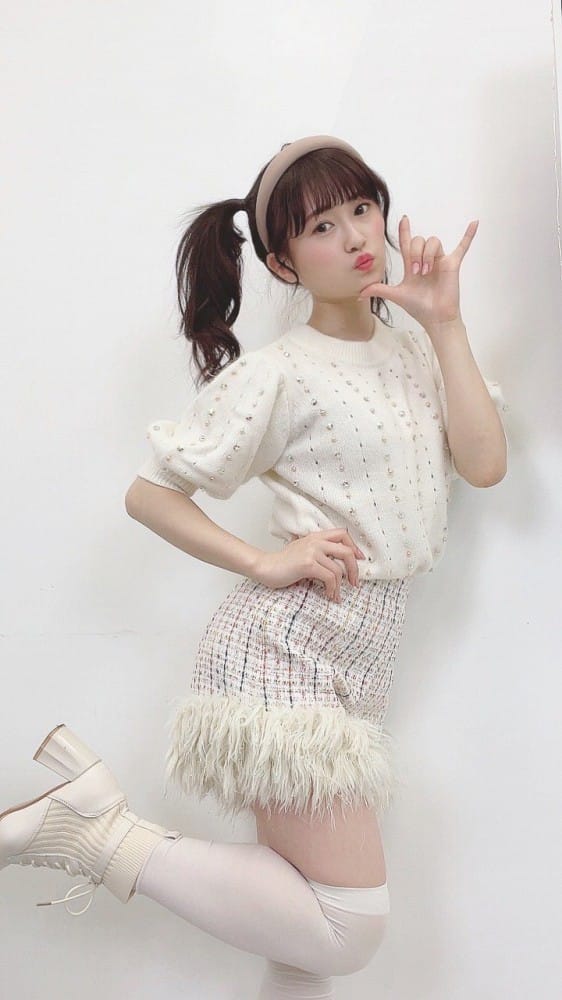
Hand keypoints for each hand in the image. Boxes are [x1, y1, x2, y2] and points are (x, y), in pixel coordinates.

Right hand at [252, 529, 365, 603]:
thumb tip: (338, 563)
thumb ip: (318, 551)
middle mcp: (315, 541)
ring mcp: (311, 552)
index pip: (343, 534)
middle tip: (354, 583)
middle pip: (346, 551)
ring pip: (338, 569)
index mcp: (316, 537)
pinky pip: (329, 578)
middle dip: (354, 569)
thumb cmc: (283, 563)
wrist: (265, 567)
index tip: (359, 559)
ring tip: (336, 596)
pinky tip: (328, 595)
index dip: (354, 547)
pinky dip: (332, 589)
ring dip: (340, 586)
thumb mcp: (302, 550)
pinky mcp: (307, 564)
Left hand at [357, 214, 478, 328]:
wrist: (435, 318)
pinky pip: (462, 246)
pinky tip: (475, 223)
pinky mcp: (452, 264)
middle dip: (415, 254)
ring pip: (433, 242)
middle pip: (419, 241)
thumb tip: (360, 293)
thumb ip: (379, 290)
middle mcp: (426, 260)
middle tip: (416, 272)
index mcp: (412, 265)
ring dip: (427, 256)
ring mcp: (440, 261)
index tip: (403, 219)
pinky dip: (468, 235)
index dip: (404, 231)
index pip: (407, 244)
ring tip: (426, 272)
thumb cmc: (418, 307)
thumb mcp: (396, 295)